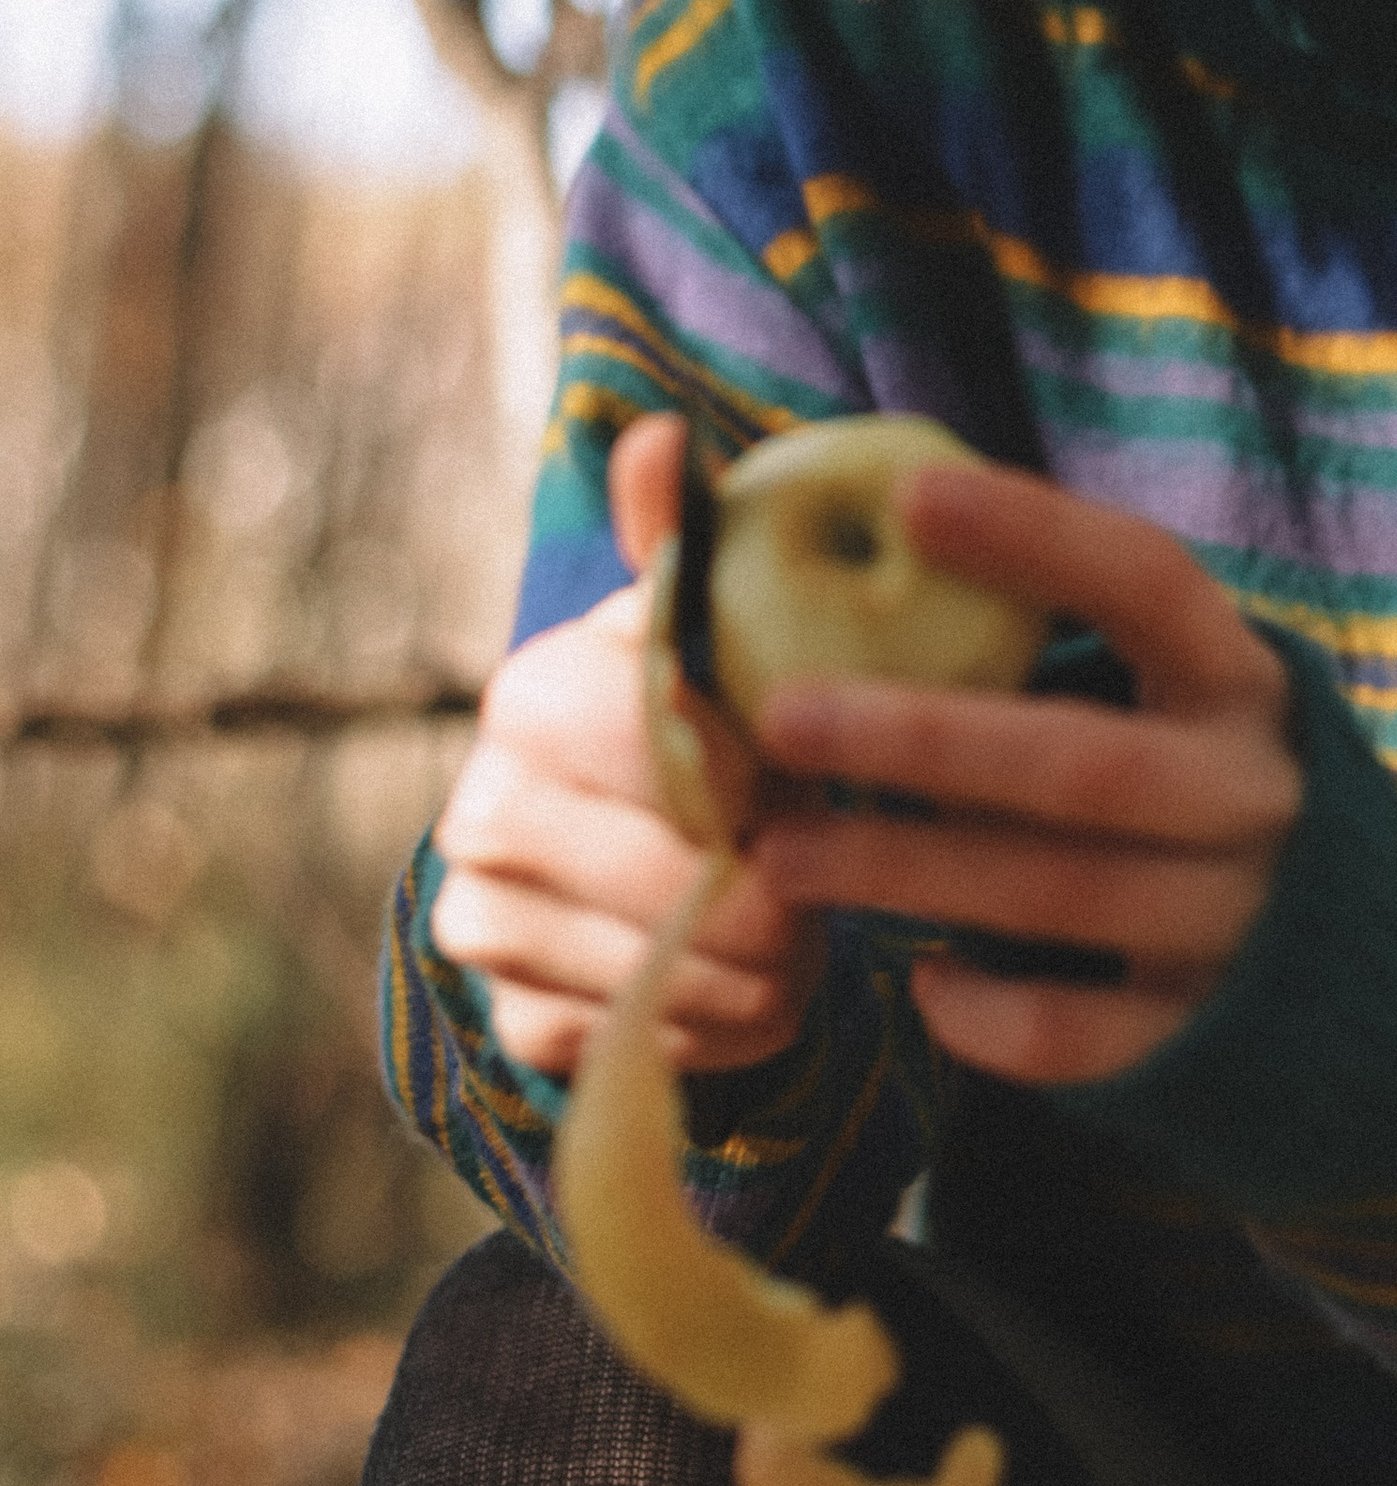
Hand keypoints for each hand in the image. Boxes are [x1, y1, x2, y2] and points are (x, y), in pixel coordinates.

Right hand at [429, 417, 822, 1077]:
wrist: (624, 841)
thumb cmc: (692, 714)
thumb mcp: (696, 623)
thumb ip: (685, 540)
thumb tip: (663, 434)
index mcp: (529, 699)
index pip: (665, 755)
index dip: (762, 782)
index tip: (807, 782)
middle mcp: (481, 816)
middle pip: (684, 887)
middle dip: (783, 892)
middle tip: (825, 871)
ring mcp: (483, 930)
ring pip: (679, 980)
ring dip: (772, 968)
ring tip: (799, 926)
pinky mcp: (511, 1026)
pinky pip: (656, 1051)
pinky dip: (729, 1030)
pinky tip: (748, 985)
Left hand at [750, 464, 1302, 1087]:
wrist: (1350, 977)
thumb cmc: (1189, 785)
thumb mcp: (1166, 697)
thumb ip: (1056, 637)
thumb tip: (885, 522)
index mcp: (1241, 681)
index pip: (1152, 584)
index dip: (1040, 538)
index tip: (913, 497)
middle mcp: (1255, 795)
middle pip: (1085, 765)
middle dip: (925, 740)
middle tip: (784, 719)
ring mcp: (1239, 922)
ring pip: (1058, 894)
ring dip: (906, 871)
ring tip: (779, 853)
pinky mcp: (1204, 1036)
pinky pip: (1076, 1034)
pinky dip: (985, 1014)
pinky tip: (921, 981)